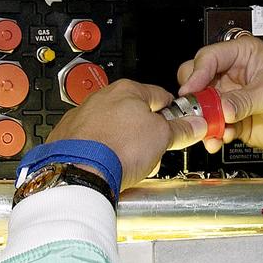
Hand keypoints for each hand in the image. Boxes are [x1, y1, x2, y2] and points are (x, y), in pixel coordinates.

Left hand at [47, 80, 204, 185]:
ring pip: (113, 128)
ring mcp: (82, 117)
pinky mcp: (68, 137)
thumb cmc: (115, 149)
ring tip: (130, 163)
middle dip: (147, 133)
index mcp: (127, 90)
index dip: (174, 113)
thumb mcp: (162, 137)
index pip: (161, 96)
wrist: (79, 173)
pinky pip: (93, 142)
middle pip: (135, 114)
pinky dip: (101, 151)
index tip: (180, 126)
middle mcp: (101, 98)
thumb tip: (194, 125)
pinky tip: (108, 164)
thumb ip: (180, 129)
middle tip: (154, 150)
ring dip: (124, 143)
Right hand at [177, 37, 262, 153]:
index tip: (191, 91)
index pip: (208, 58)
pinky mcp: (237, 122)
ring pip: (204, 108)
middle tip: (197, 111)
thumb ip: (244, 99)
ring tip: (209, 130)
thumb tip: (221, 108)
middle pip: (198, 82)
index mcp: (243, 55)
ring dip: (203, 120)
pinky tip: (219, 140)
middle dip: (194, 98)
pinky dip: (213, 135)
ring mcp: (234, 100)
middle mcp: (234, 76)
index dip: (196, 74)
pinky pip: (216, 127)